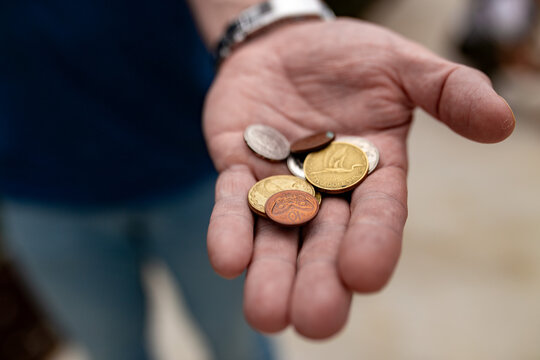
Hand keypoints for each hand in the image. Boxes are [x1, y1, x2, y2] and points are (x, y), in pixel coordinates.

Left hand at [203, 19, 513, 338]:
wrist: (284, 45)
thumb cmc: (348, 57)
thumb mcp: (402, 65)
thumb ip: (448, 90)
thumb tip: (501, 122)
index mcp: (372, 173)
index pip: (378, 215)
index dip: (373, 243)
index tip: (365, 275)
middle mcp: (326, 190)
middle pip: (324, 242)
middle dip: (319, 281)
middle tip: (316, 322)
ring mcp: (279, 185)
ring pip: (276, 237)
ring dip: (270, 274)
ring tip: (267, 315)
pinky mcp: (237, 172)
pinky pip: (232, 204)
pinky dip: (229, 229)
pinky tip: (228, 261)